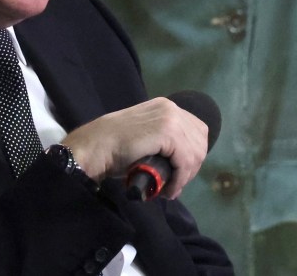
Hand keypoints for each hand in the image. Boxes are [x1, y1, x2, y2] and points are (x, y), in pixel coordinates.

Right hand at [61, 97, 207, 198]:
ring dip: (185, 176)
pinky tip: (169, 189)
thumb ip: (164, 147)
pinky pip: (185, 160)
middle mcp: (171, 108)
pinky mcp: (167, 132)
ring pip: (195, 153)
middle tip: (175, 184)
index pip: (197, 131)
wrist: (96, 147)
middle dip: (191, 167)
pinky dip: (180, 178)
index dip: (192, 155)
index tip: (179, 174)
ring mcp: (170, 118)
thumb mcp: (146, 141)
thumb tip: (183, 170)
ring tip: (170, 189)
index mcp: (166, 107)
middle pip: (200, 142)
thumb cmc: (114, 147)